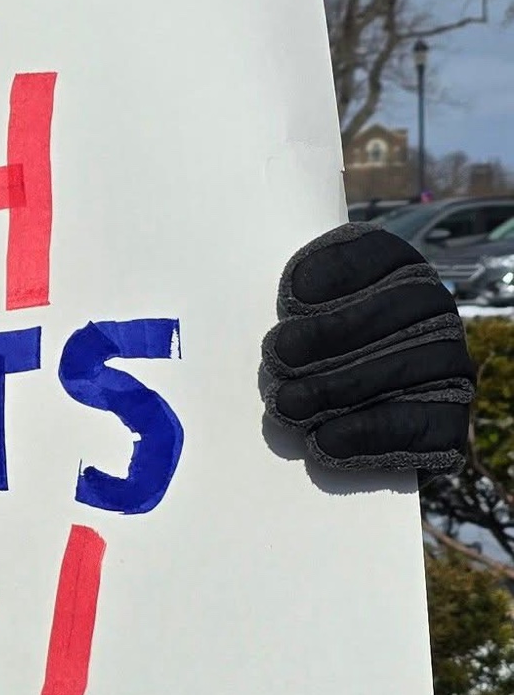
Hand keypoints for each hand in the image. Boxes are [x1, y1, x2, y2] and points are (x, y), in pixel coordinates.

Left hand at [260, 224, 473, 473]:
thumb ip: (274, 292)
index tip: (290, 300)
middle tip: (275, 359)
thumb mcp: (283, 306)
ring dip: (339, 389)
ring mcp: (448, 366)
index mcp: (393, 265)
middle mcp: (432, 310)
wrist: (342, 421)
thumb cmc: (293, 345)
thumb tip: (245, 303)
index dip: (336, 273)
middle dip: (329, 337)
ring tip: (287, 405)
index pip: (375, 253)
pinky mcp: (449, 424)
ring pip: (405, 369)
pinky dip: (369, 434)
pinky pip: (421, 427)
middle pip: (391, 313)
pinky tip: (324, 441)